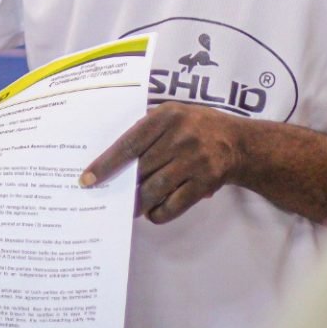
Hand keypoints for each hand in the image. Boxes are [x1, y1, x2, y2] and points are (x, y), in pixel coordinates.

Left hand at [79, 101, 244, 223]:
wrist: (239, 142)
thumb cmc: (196, 126)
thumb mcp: (172, 114)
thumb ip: (146, 129)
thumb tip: (111, 157)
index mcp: (167, 115)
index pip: (129, 143)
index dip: (106, 164)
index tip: (88, 179)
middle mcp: (181, 136)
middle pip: (141, 169)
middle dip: (124, 186)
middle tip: (108, 197)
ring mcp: (196, 160)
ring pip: (156, 188)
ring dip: (140, 203)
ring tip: (131, 208)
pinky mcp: (206, 181)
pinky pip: (176, 204)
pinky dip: (160, 212)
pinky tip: (153, 212)